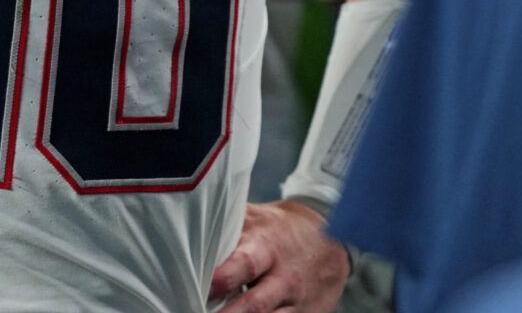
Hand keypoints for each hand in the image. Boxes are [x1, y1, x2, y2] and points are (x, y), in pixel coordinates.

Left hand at [209, 199, 351, 312]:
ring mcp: (295, 302)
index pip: (242, 265)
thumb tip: (187, 217)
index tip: (196, 289)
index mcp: (266, 247)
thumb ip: (227, 224)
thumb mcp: (258, 218)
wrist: (334, 241)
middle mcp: (282, 277)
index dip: (219, 280)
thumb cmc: (281, 229)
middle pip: (255, 305)